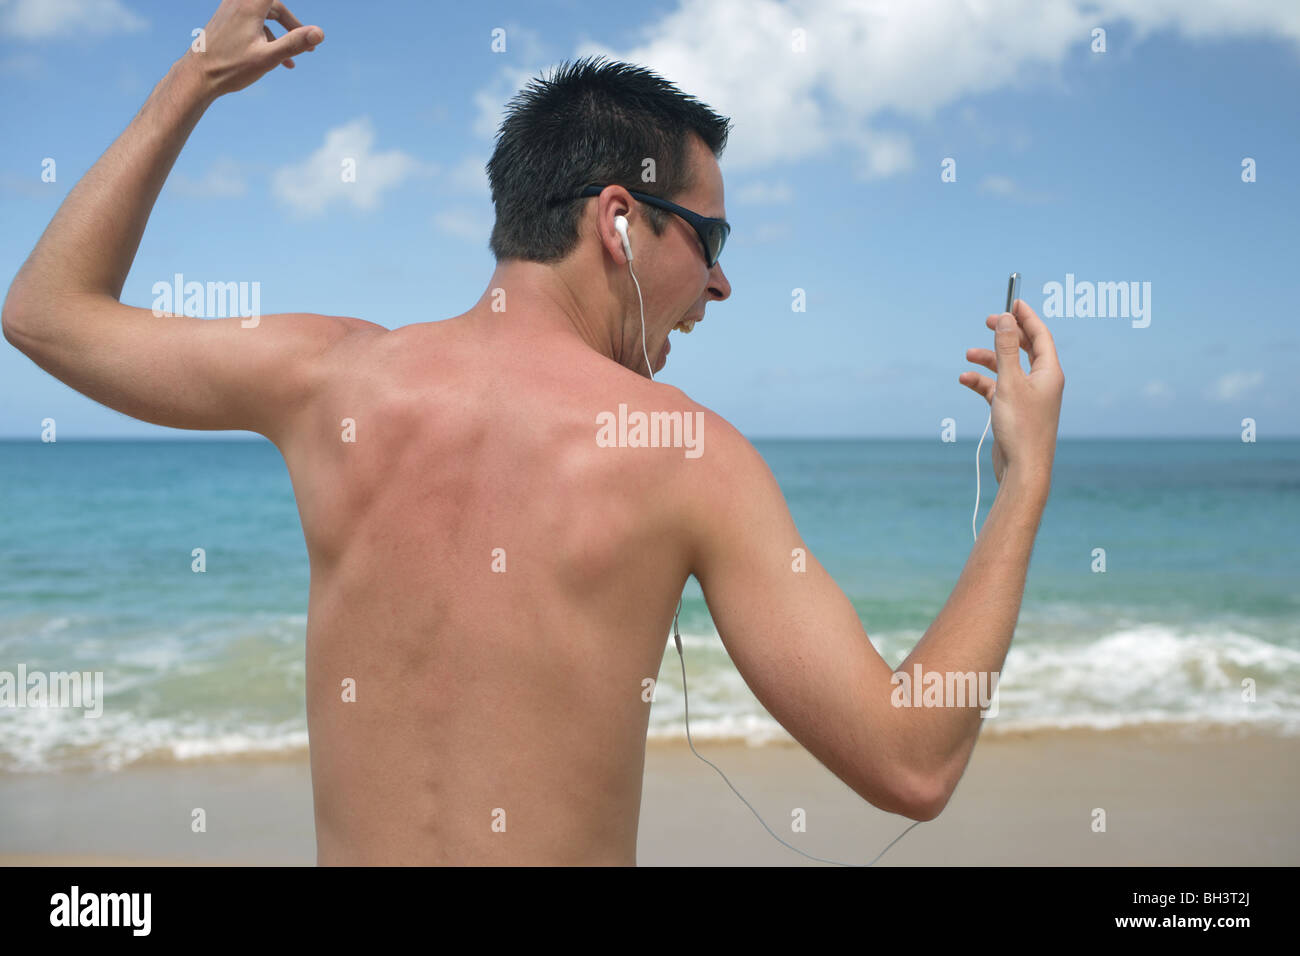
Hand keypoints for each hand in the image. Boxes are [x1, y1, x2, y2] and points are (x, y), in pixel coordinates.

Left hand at [189, 0, 322, 97]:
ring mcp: (230, 12)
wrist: (197, 76)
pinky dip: (266, 36)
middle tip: (309, 47)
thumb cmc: (231, 68)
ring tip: (292, 59)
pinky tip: (273, 60)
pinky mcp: (226, 22)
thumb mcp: (267, 58)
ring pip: (263, 15)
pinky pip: (252, 23)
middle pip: (274, 6)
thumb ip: (294, 43)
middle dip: (292, 25)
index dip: (287, 13)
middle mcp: (239, 3)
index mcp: (250, 6)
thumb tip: (320, 33)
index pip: (275, 0)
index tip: (297, 24)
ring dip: (280, 34)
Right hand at [959, 299, 1063, 485]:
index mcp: (1050, 372)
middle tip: (987, 321)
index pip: (1040, 335)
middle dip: (1004, 335)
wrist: (1022, 469)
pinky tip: (965, 380)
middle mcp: (1041, 382)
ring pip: (1007, 368)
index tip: (1012, 302)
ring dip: (988, 360)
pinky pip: (996, 388)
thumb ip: (1006, 348)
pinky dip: (982, 382)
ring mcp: (1027, 397)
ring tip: (967, 355)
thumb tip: (1006, 318)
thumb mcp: (1010, 382)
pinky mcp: (1013, 411)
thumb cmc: (1021, 427)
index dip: (1026, 317)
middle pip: (1023, 349)